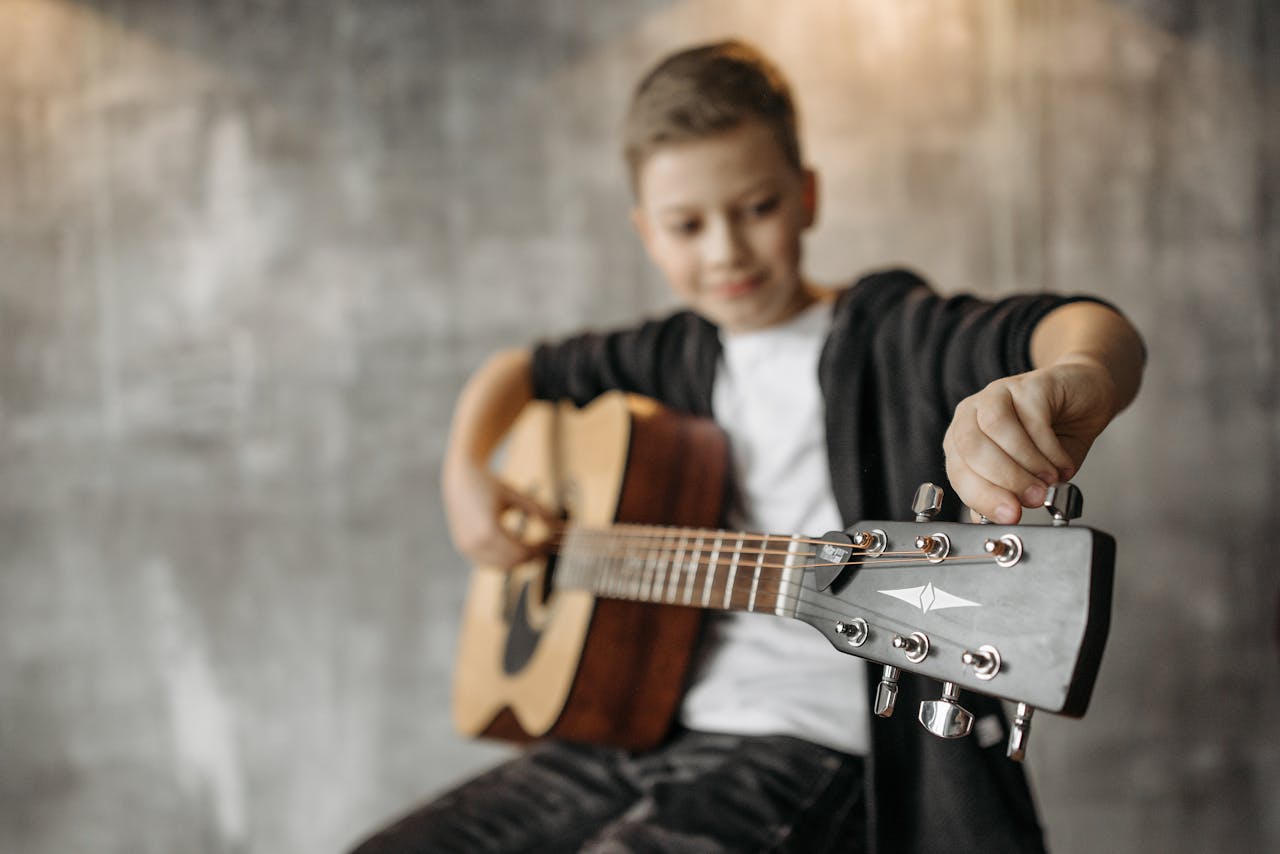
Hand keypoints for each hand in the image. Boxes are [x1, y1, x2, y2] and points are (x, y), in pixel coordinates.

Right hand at [442, 461, 555, 569]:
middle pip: (513, 563)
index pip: (522, 552)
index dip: (540, 549)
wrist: (460, 478)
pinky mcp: (464, 549)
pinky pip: (489, 563)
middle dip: (531, 556)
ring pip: (501, 567)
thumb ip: (538, 511)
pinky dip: (504, 559)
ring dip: (518, 560)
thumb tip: (559, 525)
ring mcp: (467, 549)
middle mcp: (475, 544)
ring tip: (533, 546)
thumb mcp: (515, 495)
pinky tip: (515, 546)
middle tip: (545, 545)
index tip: (551, 541)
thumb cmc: (488, 484)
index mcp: (489, 530)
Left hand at [943, 358, 1117, 523]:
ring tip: (1049, 480)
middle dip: (1005, 480)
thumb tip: (988, 521)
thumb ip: (1004, 493)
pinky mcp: (1030, 385)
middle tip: (1034, 498)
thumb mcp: (1026, 473)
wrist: (1084, 397)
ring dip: (1026, 463)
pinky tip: (1062, 462)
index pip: (958, 471)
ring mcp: (998, 394)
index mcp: (962, 438)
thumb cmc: (1052, 435)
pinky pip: (1032, 418)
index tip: (1010, 516)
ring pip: (997, 429)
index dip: (982, 497)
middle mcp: (973, 413)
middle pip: (972, 447)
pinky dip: (1049, 449)